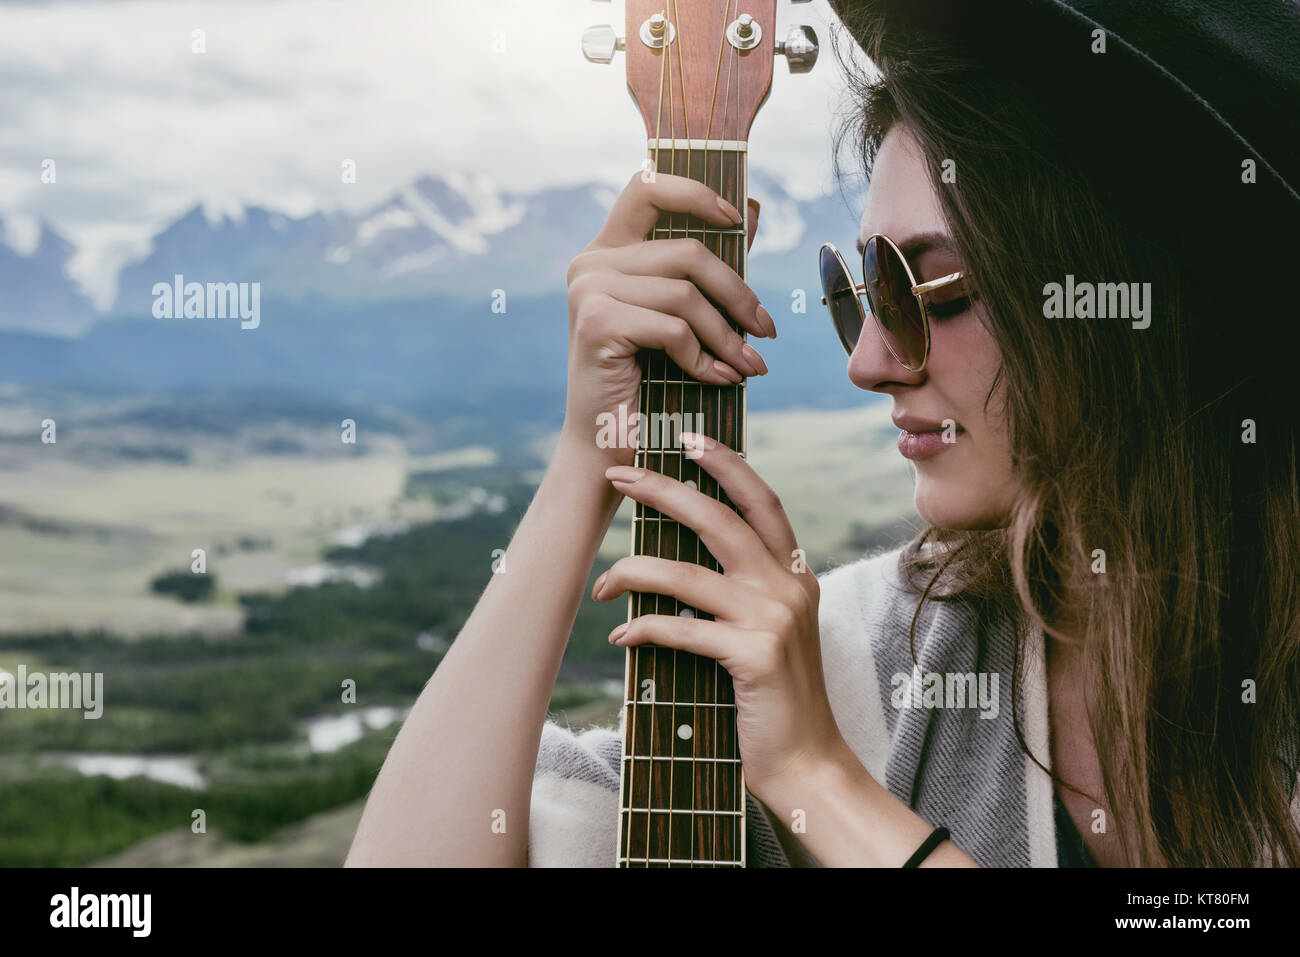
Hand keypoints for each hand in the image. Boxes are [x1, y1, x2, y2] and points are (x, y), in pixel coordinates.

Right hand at [559, 169, 772, 469]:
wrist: (609, 444)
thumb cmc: (648, 381)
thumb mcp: (682, 314)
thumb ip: (708, 264)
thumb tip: (754, 208)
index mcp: (607, 250)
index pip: (647, 187)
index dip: (696, 192)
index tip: (736, 220)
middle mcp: (591, 262)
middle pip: (688, 251)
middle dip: (738, 294)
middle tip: (765, 331)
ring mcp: (588, 289)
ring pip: (686, 294)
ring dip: (728, 337)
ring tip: (749, 367)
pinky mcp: (596, 322)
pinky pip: (673, 328)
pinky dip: (704, 359)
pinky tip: (718, 380)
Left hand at [589, 431, 846, 806]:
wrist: (808, 763)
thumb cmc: (776, 699)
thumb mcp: (771, 631)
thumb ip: (745, 592)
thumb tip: (680, 565)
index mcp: (794, 573)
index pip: (760, 501)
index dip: (725, 465)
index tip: (687, 438)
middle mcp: (788, 586)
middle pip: (718, 520)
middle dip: (664, 491)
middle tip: (619, 475)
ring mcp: (773, 619)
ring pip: (688, 574)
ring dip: (634, 571)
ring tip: (603, 581)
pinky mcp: (754, 656)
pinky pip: (682, 629)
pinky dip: (644, 629)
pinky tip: (620, 638)